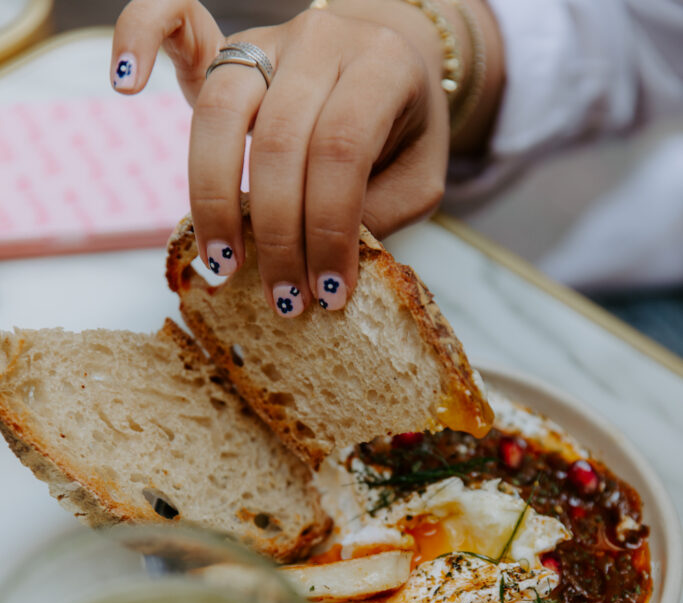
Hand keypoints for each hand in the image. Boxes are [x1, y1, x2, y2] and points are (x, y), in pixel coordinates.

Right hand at [111, 0, 449, 315]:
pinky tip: (124, 83)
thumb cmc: (403, 131)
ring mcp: (270, 40)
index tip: (328, 293)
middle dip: (278, 236)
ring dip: (215, 199)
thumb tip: (319, 263)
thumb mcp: (418, 179)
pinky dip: (140, 37)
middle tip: (282, 299)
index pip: (341, 152)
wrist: (395, 57)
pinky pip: (175, 21)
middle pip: (279, 140)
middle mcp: (322, 40)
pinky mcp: (230, 46)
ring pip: (222, 111)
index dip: (329, 230)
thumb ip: (379, 213)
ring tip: (224, 261)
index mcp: (382, 67)